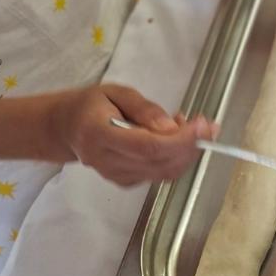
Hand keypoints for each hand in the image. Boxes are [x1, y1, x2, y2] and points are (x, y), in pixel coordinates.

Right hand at [50, 83, 216, 186]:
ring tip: (189, 125)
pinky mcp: (125, 182)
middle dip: (191, 145)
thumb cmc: (91, 105)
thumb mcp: (115, 92)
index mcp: (100, 135)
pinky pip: (159, 174)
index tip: (203, 125)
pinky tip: (175, 137)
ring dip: (187, 151)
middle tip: (208, 124)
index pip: (148, 146)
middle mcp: (107, 161)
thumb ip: (144, 109)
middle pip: (160, 162)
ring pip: (164, 172)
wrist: (67, 128)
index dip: (181, 139)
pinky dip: (176, 158)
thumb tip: (171, 127)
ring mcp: (116, 176)